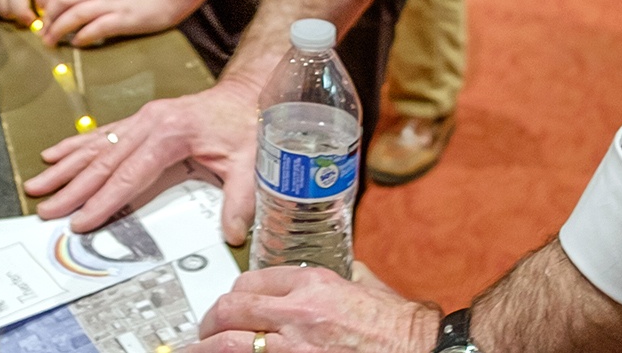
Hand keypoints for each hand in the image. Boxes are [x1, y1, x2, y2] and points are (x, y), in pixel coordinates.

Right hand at [25, 79, 261, 240]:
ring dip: (64, 166)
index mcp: (170, 135)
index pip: (129, 175)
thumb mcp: (249, 163)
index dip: (103, 200)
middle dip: (72, 188)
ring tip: (37, 183)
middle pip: (103, 162)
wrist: (244, 94)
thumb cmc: (244, 126)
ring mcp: (141, 119)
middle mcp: (149, 123)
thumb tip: (232, 233)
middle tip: (46, 209)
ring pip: (94, 146)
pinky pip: (100, 133)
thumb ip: (239, 200)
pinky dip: (75, 145)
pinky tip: (54, 153)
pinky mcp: (138, 119)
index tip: (80, 220)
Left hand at [43, 0, 191, 46]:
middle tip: (43, 34)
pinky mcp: (124, 19)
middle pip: (64, 0)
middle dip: (49, 18)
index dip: (50, 8)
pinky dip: (84, 36)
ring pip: (77, 14)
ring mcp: (112, 5)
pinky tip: (78, 43)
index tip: (45, 22)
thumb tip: (74, 10)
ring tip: (52, 41)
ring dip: (60, 28)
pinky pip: (98, 27)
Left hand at [190, 267, 440, 352]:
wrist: (421, 349)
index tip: (231, 304)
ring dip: (210, 347)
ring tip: (200, 350)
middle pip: (232, 310)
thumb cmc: (400, 325)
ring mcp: (296, 348)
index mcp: (313, 284)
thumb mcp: (365, 285)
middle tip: (205, 330)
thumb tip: (328, 275)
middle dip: (211, 321)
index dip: (234, 293)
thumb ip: (340, 276)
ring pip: (232, 345)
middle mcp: (298, 313)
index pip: (252, 281)